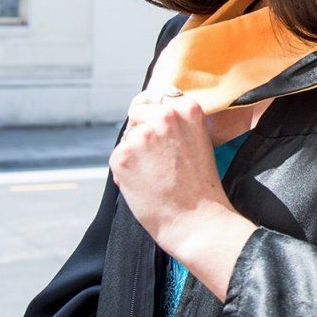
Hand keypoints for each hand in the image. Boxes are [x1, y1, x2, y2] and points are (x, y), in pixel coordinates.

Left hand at [111, 90, 255, 300]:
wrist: (197, 219)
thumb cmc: (200, 187)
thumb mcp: (197, 141)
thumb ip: (176, 124)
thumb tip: (145, 113)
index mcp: (187, 108)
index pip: (157, 97)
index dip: (154, 115)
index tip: (158, 131)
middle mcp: (164, 115)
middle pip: (138, 113)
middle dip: (141, 133)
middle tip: (158, 161)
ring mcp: (142, 135)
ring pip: (127, 138)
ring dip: (134, 155)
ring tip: (155, 177)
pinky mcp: (122, 156)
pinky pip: (117, 158)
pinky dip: (125, 173)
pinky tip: (144, 186)